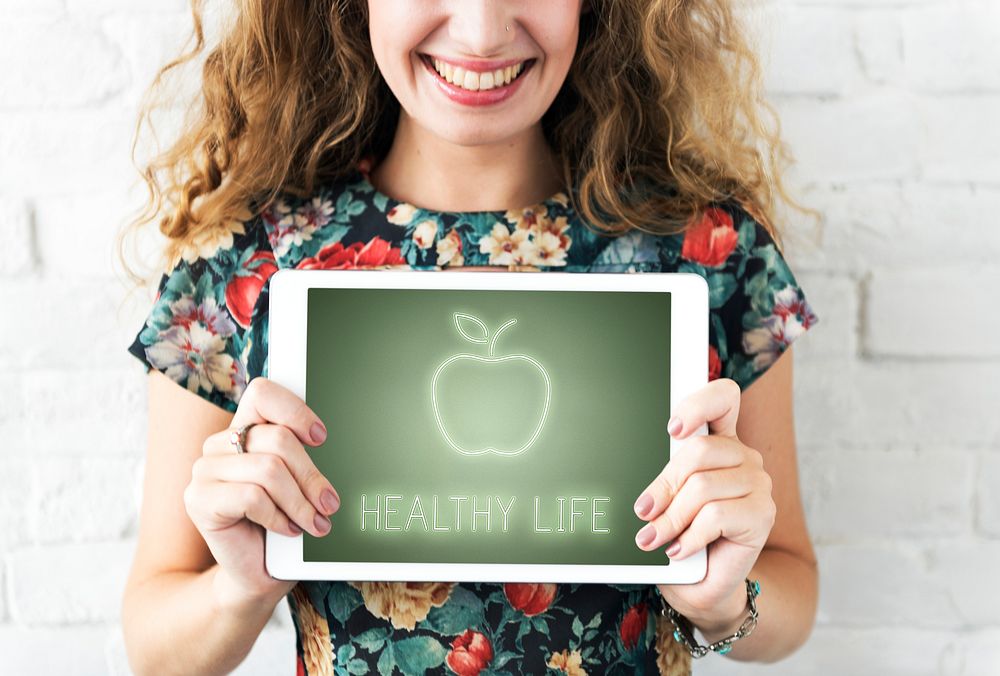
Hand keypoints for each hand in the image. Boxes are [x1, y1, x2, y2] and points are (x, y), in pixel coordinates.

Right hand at [183, 377, 339, 607]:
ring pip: (269, 470)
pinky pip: (251, 497)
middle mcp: (219, 444)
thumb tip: (326, 437)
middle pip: (277, 439)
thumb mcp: (298, 484)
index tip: (320, 437)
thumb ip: (302, 455)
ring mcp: (204, 471)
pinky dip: (278, 516)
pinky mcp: (198, 500)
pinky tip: (287, 530)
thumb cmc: (283, 524)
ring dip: (300, 502)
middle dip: (311, 475)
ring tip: (315, 522)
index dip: (295, 410)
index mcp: (244, 429)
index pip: (262, 392)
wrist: (257, 574)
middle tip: (329, 502)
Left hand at [632, 378, 775, 633]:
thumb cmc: (681, 537)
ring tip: (655, 538)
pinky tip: (680, 549)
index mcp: (721, 442)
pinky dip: (689, 536)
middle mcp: (743, 457)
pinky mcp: (762, 514)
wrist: (702, 585)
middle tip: (644, 511)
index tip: (672, 428)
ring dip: (672, 518)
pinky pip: (716, 516)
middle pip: (700, 450)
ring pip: (703, 487)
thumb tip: (645, 489)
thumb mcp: (667, 501)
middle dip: (664, 485)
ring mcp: (758, 485)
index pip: (723, 398)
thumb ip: (664, 479)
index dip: (699, 405)